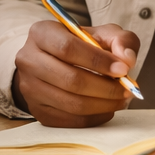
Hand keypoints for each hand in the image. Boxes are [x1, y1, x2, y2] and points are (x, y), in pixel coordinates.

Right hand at [11, 20, 137, 126]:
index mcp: (41, 33)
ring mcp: (29, 88)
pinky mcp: (37, 110)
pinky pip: (70, 120)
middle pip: (70, 79)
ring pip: (71, 103)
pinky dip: (94, 117)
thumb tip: (127, 59)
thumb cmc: (82, 46)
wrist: (56, 62)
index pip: (68, 48)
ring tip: (120, 99)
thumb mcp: (102, 34)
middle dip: (105, 87)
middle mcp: (28, 60)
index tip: (123, 69)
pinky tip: (106, 108)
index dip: (98, 61)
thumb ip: (120, 40)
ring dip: (103, 104)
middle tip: (126, 89)